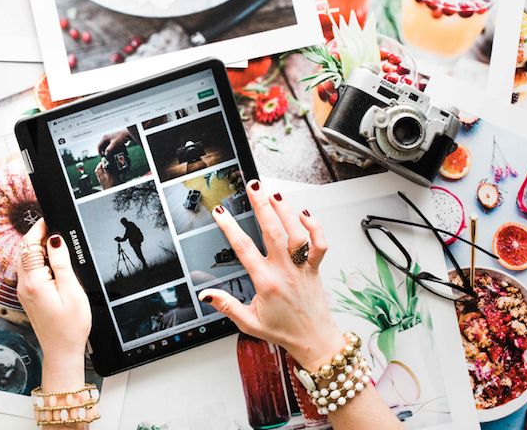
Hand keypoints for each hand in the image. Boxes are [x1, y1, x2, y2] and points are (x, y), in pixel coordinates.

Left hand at [17, 219, 90, 365]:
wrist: (62, 351)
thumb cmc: (70, 326)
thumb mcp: (72, 290)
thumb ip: (61, 262)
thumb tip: (55, 239)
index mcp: (33, 282)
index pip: (29, 244)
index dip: (39, 228)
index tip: (51, 219)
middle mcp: (23, 285)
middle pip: (24, 249)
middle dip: (39, 236)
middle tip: (59, 234)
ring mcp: (23, 290)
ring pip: (26, 259)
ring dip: (39, 249)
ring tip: (60, 250)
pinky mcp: (27, 295)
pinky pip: (29, 270)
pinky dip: (40, 262)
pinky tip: (55, 266)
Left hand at [94, 160, 118, 188]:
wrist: (112, 193)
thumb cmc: (115, 187)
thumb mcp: (117, 178)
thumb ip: (114, 173)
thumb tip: (113, 168)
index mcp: (108, 176)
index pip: (104, 166)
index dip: (103, 161)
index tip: (103, 158)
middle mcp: (103, 177)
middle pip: (98, 168)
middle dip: (99, 164)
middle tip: (102, 161)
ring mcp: (100, 180)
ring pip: (96, 171)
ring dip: (98, 167)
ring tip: (100, 165)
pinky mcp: (100, 182)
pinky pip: (97, 175)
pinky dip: (98, 171)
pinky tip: (100, 171)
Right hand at [96, 128, 135, 156]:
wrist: (128, 134)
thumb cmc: (121, 137)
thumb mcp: (114, 144)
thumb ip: (109, 149)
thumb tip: (105, 154)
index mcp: (105, 138)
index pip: (99, 146)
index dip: (99, 152)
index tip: (102, 156)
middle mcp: (106, 138)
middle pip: (102, 146)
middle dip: (104, 152)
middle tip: (107, 156)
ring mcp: (110, 138)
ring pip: (106, 146)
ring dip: (108, 151)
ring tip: (111, 155)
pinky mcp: (113, 140)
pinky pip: (110, 145)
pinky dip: (112, 149)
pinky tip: (115, 152)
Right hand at [198, 180, 344, 370]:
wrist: (314, 340)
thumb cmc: (283, 331)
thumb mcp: (248, 322)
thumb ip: (226, 305)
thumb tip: (206, 294)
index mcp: (265, 282)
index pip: (243, 248)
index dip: (229, 227)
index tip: (220, 212)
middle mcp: (284, 271)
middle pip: (271, 231)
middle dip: (261, 205)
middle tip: (253, 186)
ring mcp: (301, 268)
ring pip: (296, 233)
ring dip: (285, 211)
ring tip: (273, 194)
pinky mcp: (315, 268)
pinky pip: (319, 245)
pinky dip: (314, 228)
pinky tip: (303, 214)